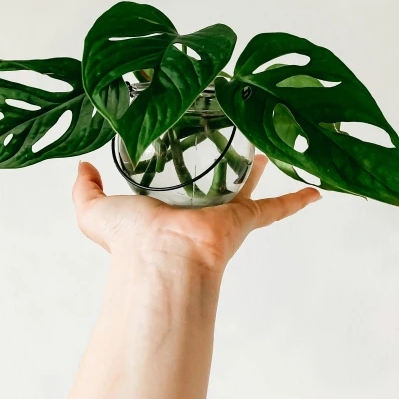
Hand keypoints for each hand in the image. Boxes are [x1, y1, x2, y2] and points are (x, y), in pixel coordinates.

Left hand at [72, 155, 320, 274]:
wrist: (162, 259)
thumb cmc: (130, 238)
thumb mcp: (95, 210)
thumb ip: (84, 189)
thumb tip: (83, 166)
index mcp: (167, 203)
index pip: (176, 179)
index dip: (181, 162)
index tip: (186, 143)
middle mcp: (197, 208)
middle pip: (214, 179)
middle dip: (221, 161)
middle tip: (231, 139)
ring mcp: (224, 214)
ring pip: (246, 186)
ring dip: (257, 169)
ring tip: (268, 147)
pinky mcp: (244, 219)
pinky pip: (276, 208)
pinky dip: (297, 201)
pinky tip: (314, 191)